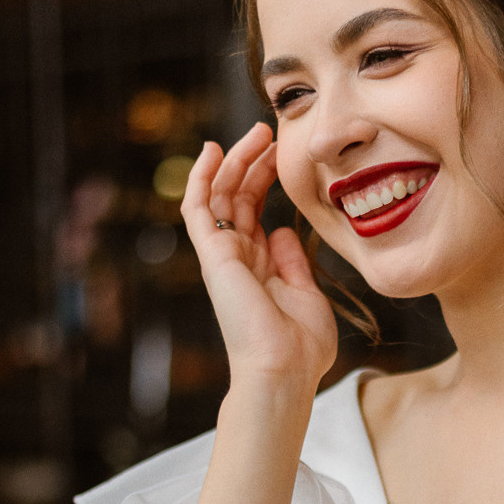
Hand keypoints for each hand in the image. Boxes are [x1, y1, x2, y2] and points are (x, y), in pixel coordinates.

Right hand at [180, 125, 337, 389]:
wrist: (282, 370)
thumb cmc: (300, 347)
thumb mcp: (306, 294)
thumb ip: (293, 262)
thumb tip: (285, 230)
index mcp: (259, 267)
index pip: (255, 213)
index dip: (266, 180)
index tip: (283, 154)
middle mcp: (237, 258)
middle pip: (238, 198)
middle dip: (253, 163)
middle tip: (271, 133)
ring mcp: (222, 255)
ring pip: (219, 195)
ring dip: (235, 161)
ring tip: (256, 132)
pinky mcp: (212, 254)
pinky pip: (197, 208)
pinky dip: (199, 177)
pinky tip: (212, 150)